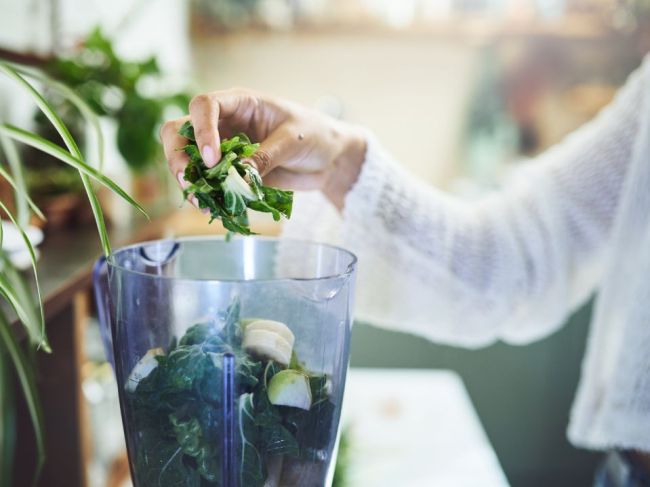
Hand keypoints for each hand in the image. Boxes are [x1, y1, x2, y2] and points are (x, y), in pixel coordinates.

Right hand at [160, 88, 366, 209]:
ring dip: (189, 182)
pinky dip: (206, 196)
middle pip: (180, 132)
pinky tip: (213, 210)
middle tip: (188, 180)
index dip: (201, 130)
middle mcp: (224, 124)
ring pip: (187, 161)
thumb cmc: (315, 134)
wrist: (329, 158)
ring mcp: (223, 150)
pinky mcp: (230, 174)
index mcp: (239, 103)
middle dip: (177, 156)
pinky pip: (208, 183)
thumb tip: (239, 175)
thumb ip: (266, 155)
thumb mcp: (293, 140)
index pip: (204, 106)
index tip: (211, 158)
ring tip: (202, 204)